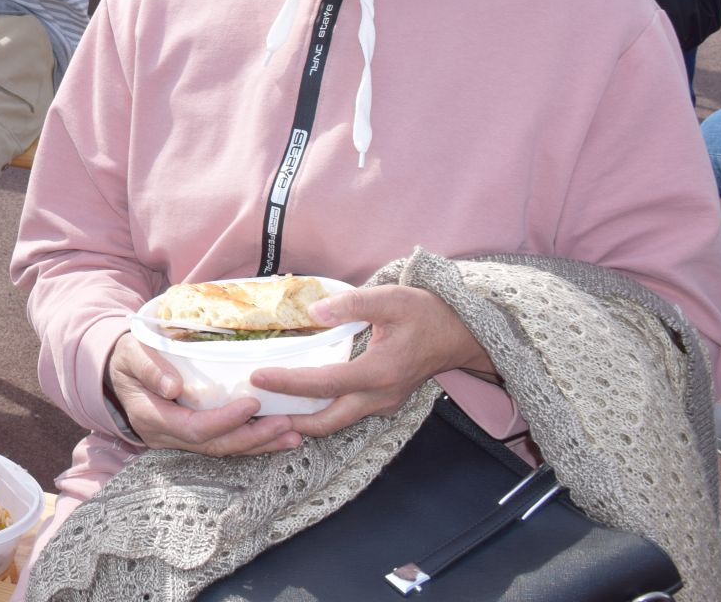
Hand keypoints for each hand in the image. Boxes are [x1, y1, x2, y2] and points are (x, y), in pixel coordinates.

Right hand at [106, 334, 300, 455]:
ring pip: (223, 449)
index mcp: (151, 417)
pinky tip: (278, 434)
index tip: (251, 403)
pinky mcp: (193, 435)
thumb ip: (148, 367)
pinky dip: (252, 440)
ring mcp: (180, 439)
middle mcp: (167, 436)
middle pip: (214, 446)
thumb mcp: (131, 353)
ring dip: (259, 444)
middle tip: (287, 425)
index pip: (193, 428)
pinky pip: (224, 442)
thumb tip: (173, 385)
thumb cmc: (127, 356)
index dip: (224, 420)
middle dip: (252, 438)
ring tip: (292, 435)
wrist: (118, 370)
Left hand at [249, 285, 491, 438]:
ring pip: (339, 421)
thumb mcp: (390, 299)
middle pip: (329, 420)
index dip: (289, 383)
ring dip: (306, 420)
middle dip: (292, 421)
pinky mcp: (386, 400)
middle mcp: (380, 396)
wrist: (461, 333)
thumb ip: (351, 304)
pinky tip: (303, 398)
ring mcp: (385, 402)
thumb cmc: (427, 313)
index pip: (324, 384)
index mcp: (379, 373)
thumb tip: (314, 312)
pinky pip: (350, 412)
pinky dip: (324, 410)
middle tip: (258, 412)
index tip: (258, 377)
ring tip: (273, 409)